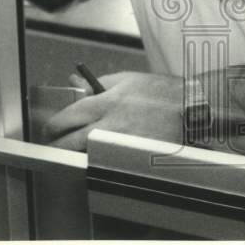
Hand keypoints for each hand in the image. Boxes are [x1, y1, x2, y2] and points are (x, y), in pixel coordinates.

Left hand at [44, 71, 184, 150]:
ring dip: (76, 156)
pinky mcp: (133, 160)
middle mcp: (111, 126)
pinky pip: (106, 165)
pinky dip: (98, 164)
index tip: (51, 128)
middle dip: (57, 146)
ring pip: (85, 157)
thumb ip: (98, 83)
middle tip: (55, 146)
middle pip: (70, 142)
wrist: (192, 110)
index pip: (67, 116)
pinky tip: (99, 160)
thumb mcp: (128, 79)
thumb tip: (74, 82)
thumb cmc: (163, 92)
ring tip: (75, 153)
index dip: (54, 125)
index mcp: (108, 102)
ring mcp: (121, 146)